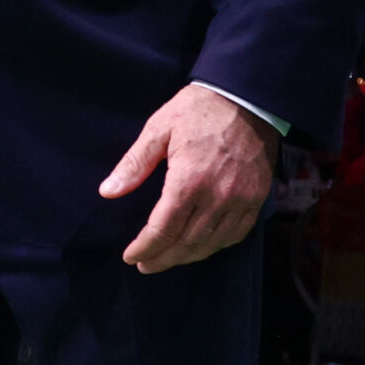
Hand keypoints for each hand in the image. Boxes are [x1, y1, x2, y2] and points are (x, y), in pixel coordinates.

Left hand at [99, 83, 279, 271]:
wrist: (247, 100)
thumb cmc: (197, 111)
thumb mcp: (158, 129)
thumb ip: (134, 164)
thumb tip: (107, 192)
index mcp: (189, 181)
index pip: (163, 229)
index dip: (145, 247)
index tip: (130, 256)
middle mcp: (218, 198)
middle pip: (187, 242)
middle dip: (163, 258)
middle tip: (144, 265)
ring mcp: (241, 201)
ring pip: (212, 243)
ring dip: (187, 256)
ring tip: (167, 260)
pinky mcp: (257, 200)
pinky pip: (236, 235)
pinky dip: (215, 246)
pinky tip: (200, 247)